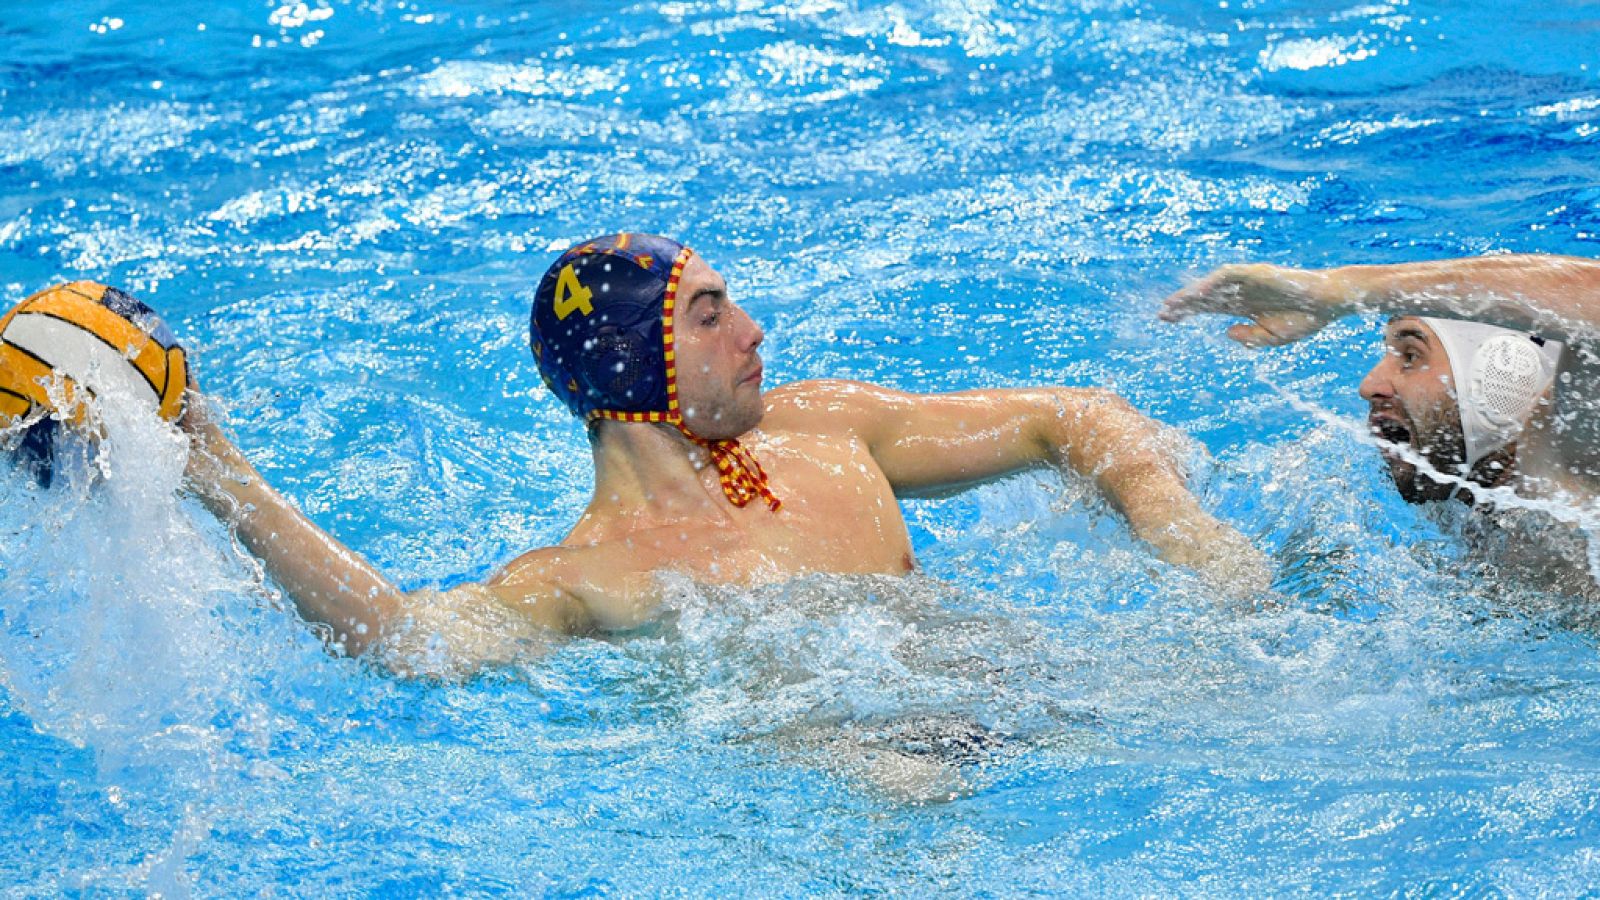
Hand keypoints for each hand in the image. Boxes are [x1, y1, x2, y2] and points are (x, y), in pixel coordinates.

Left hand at [1159, 263, 1342, 347]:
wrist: (1330, 303)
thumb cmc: (1305, 318)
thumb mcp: (1272, 337)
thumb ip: (1249, 337)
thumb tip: (1227, 332)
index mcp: (1242, 306)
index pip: (1208, 307)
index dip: (1187, 312)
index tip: (1166, 320)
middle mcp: (1241, 291)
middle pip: (1205, 296)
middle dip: (1183, 304)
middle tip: (1161, 313)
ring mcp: (1249, 281)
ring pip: (1213, 285)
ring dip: (1193, 293)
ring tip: (1173, 304)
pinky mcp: (1259, 273)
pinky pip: (1231, 275)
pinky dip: (1213, 282)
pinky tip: (1199, 291)